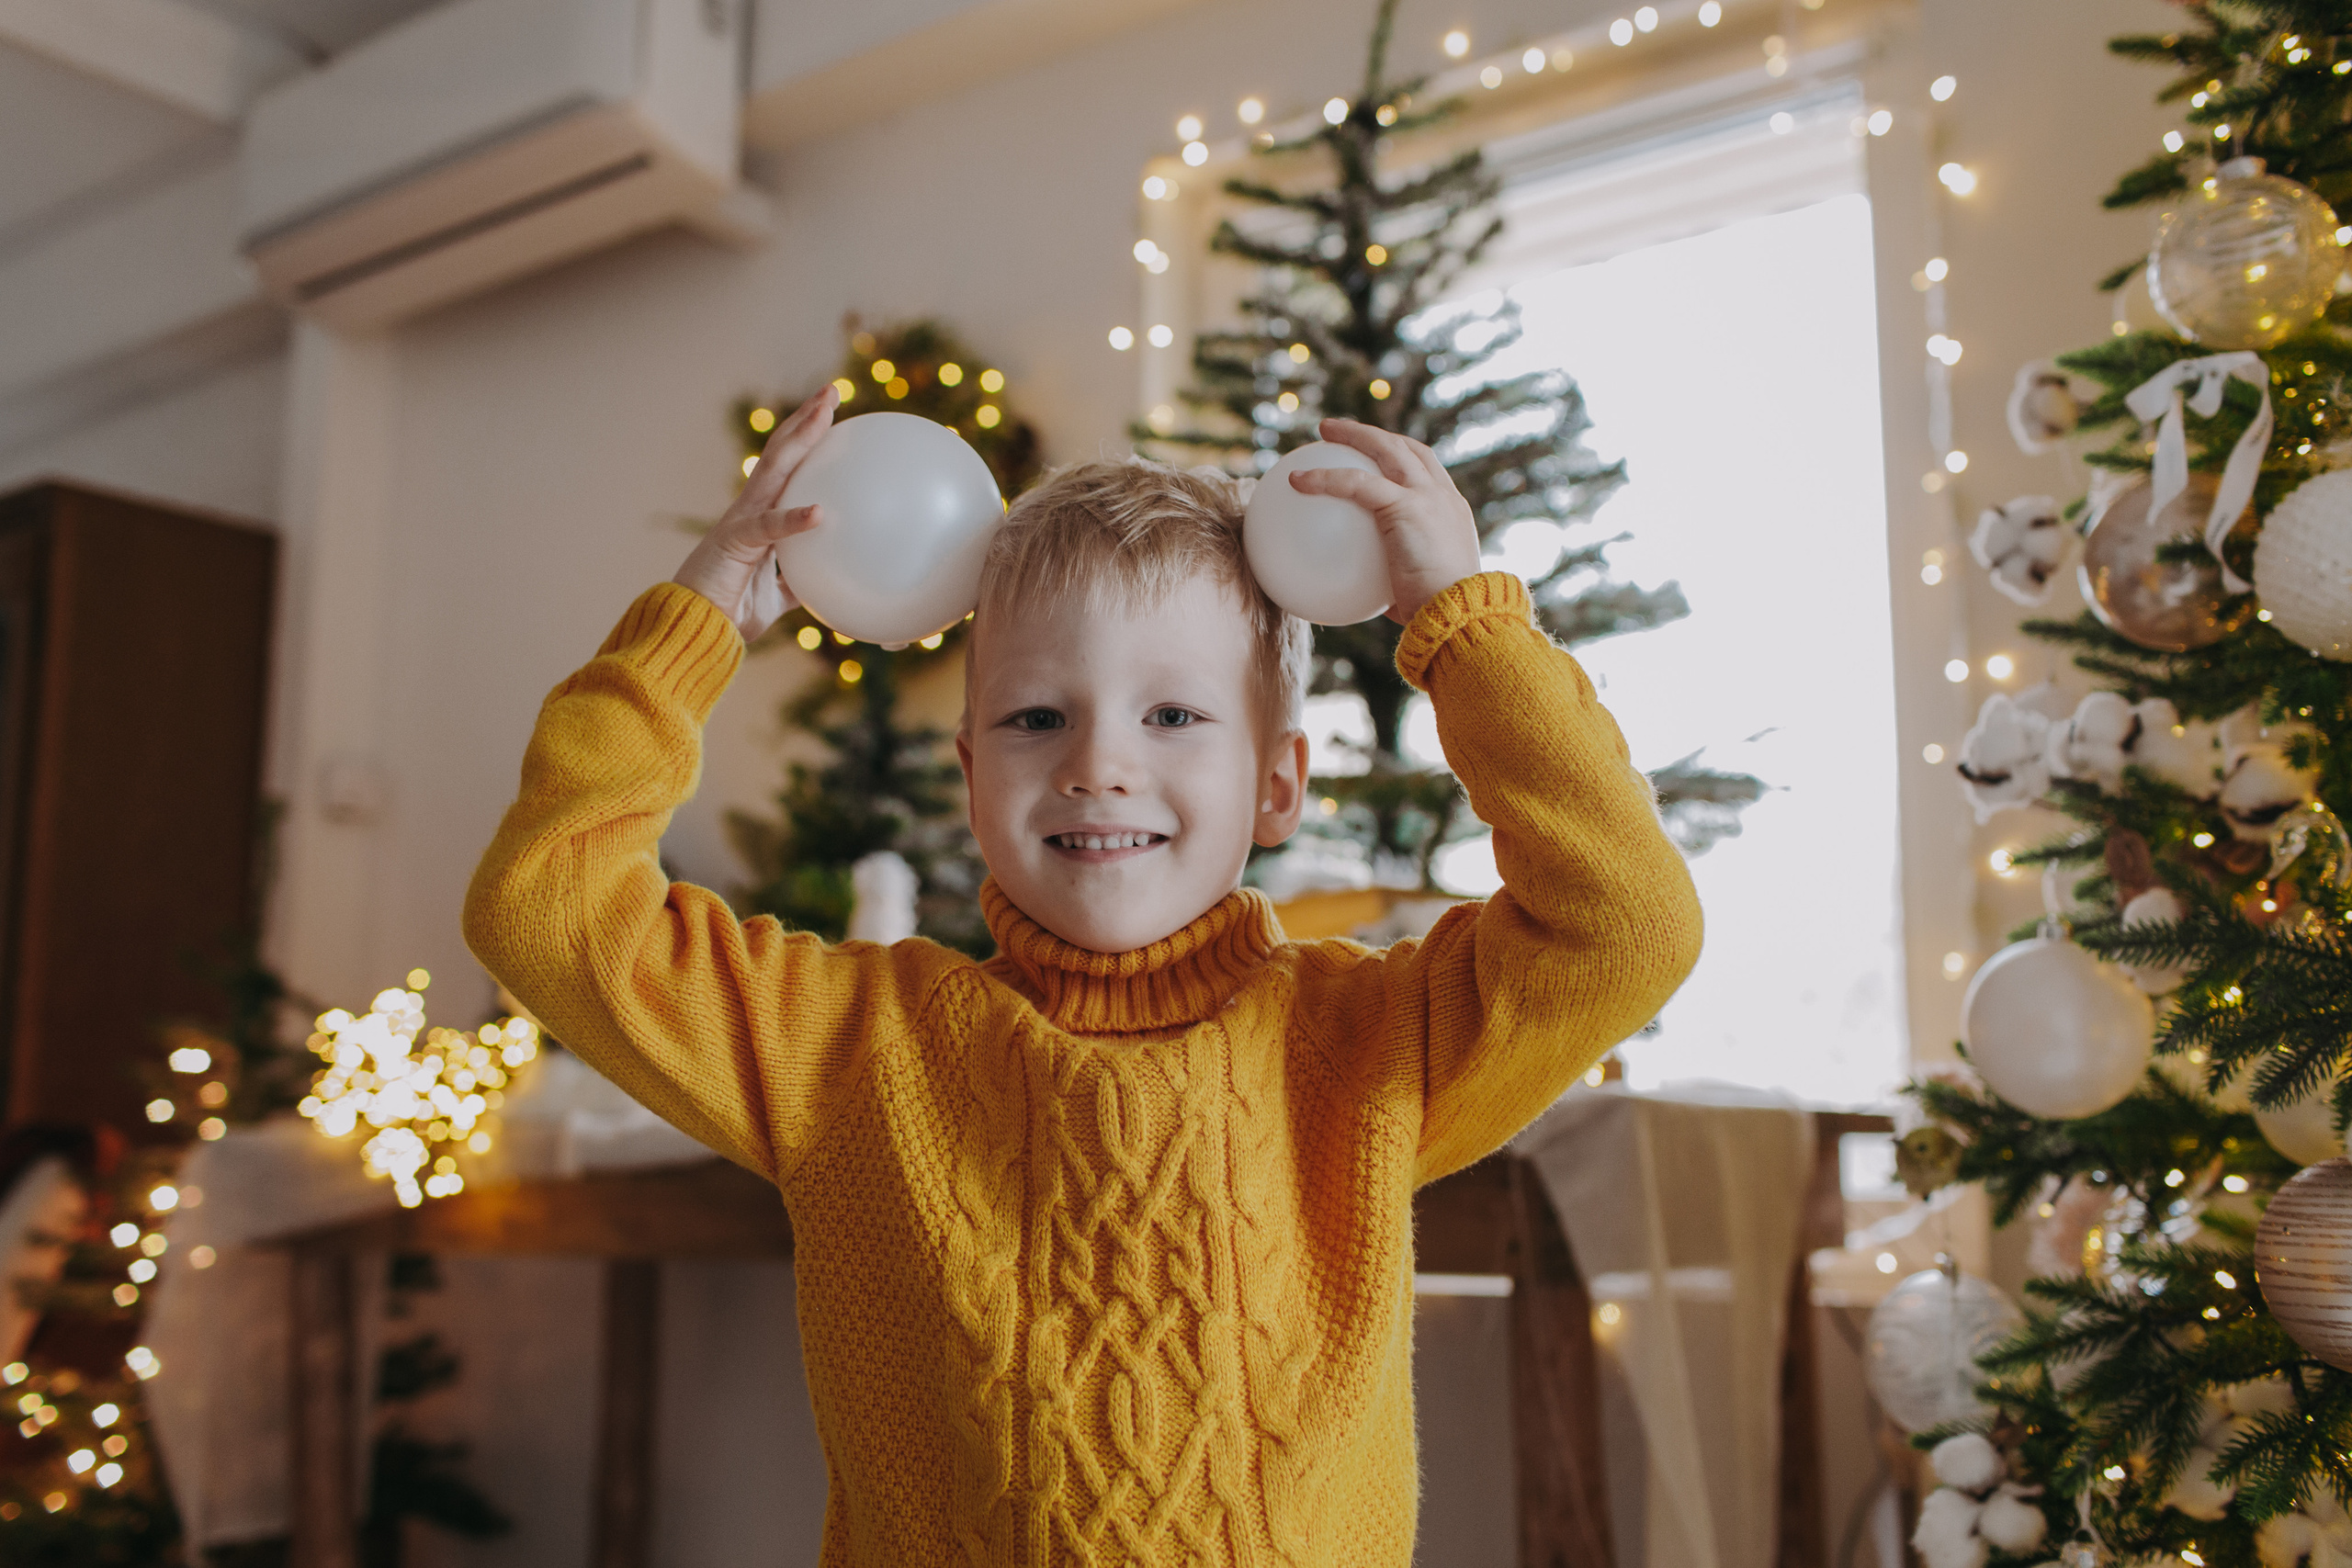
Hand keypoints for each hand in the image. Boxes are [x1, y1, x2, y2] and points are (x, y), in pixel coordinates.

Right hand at [673, 385, 836, 641]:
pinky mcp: (734, 543)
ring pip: (774, 469)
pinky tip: (820, 512)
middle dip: (806, 419)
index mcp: (759, 517)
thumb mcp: (775, 596)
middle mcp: (749, 509)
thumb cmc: (728, 612)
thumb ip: (795, 580)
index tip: (831, 414)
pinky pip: (769, 529)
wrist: (693, 631)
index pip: (787, 468)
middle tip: (832, 390)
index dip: (806, 439)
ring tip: (826, 410)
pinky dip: (794, 519)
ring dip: (800, 437)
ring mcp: (740, 521)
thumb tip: (826, 579)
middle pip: (781, 452)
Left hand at [1287, 417, 1481, 622]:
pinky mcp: (1406, 506)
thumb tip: (1356, 599)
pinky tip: (1296, 481)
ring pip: (1388, 448)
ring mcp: (1427, 496)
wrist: (1460, 615)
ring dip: (1355, 433)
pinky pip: (1356, 483)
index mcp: (1450, 513)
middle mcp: (1442, 497)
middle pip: (1408, 449)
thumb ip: (1390, 586)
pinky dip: (1325, 478)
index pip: (1426, 471)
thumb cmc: (1438, 618)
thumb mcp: (1415, 596)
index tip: (1376, 456)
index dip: (1402, 457)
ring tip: (1323, 430)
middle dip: (1375, 435)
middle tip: (1342, 432)